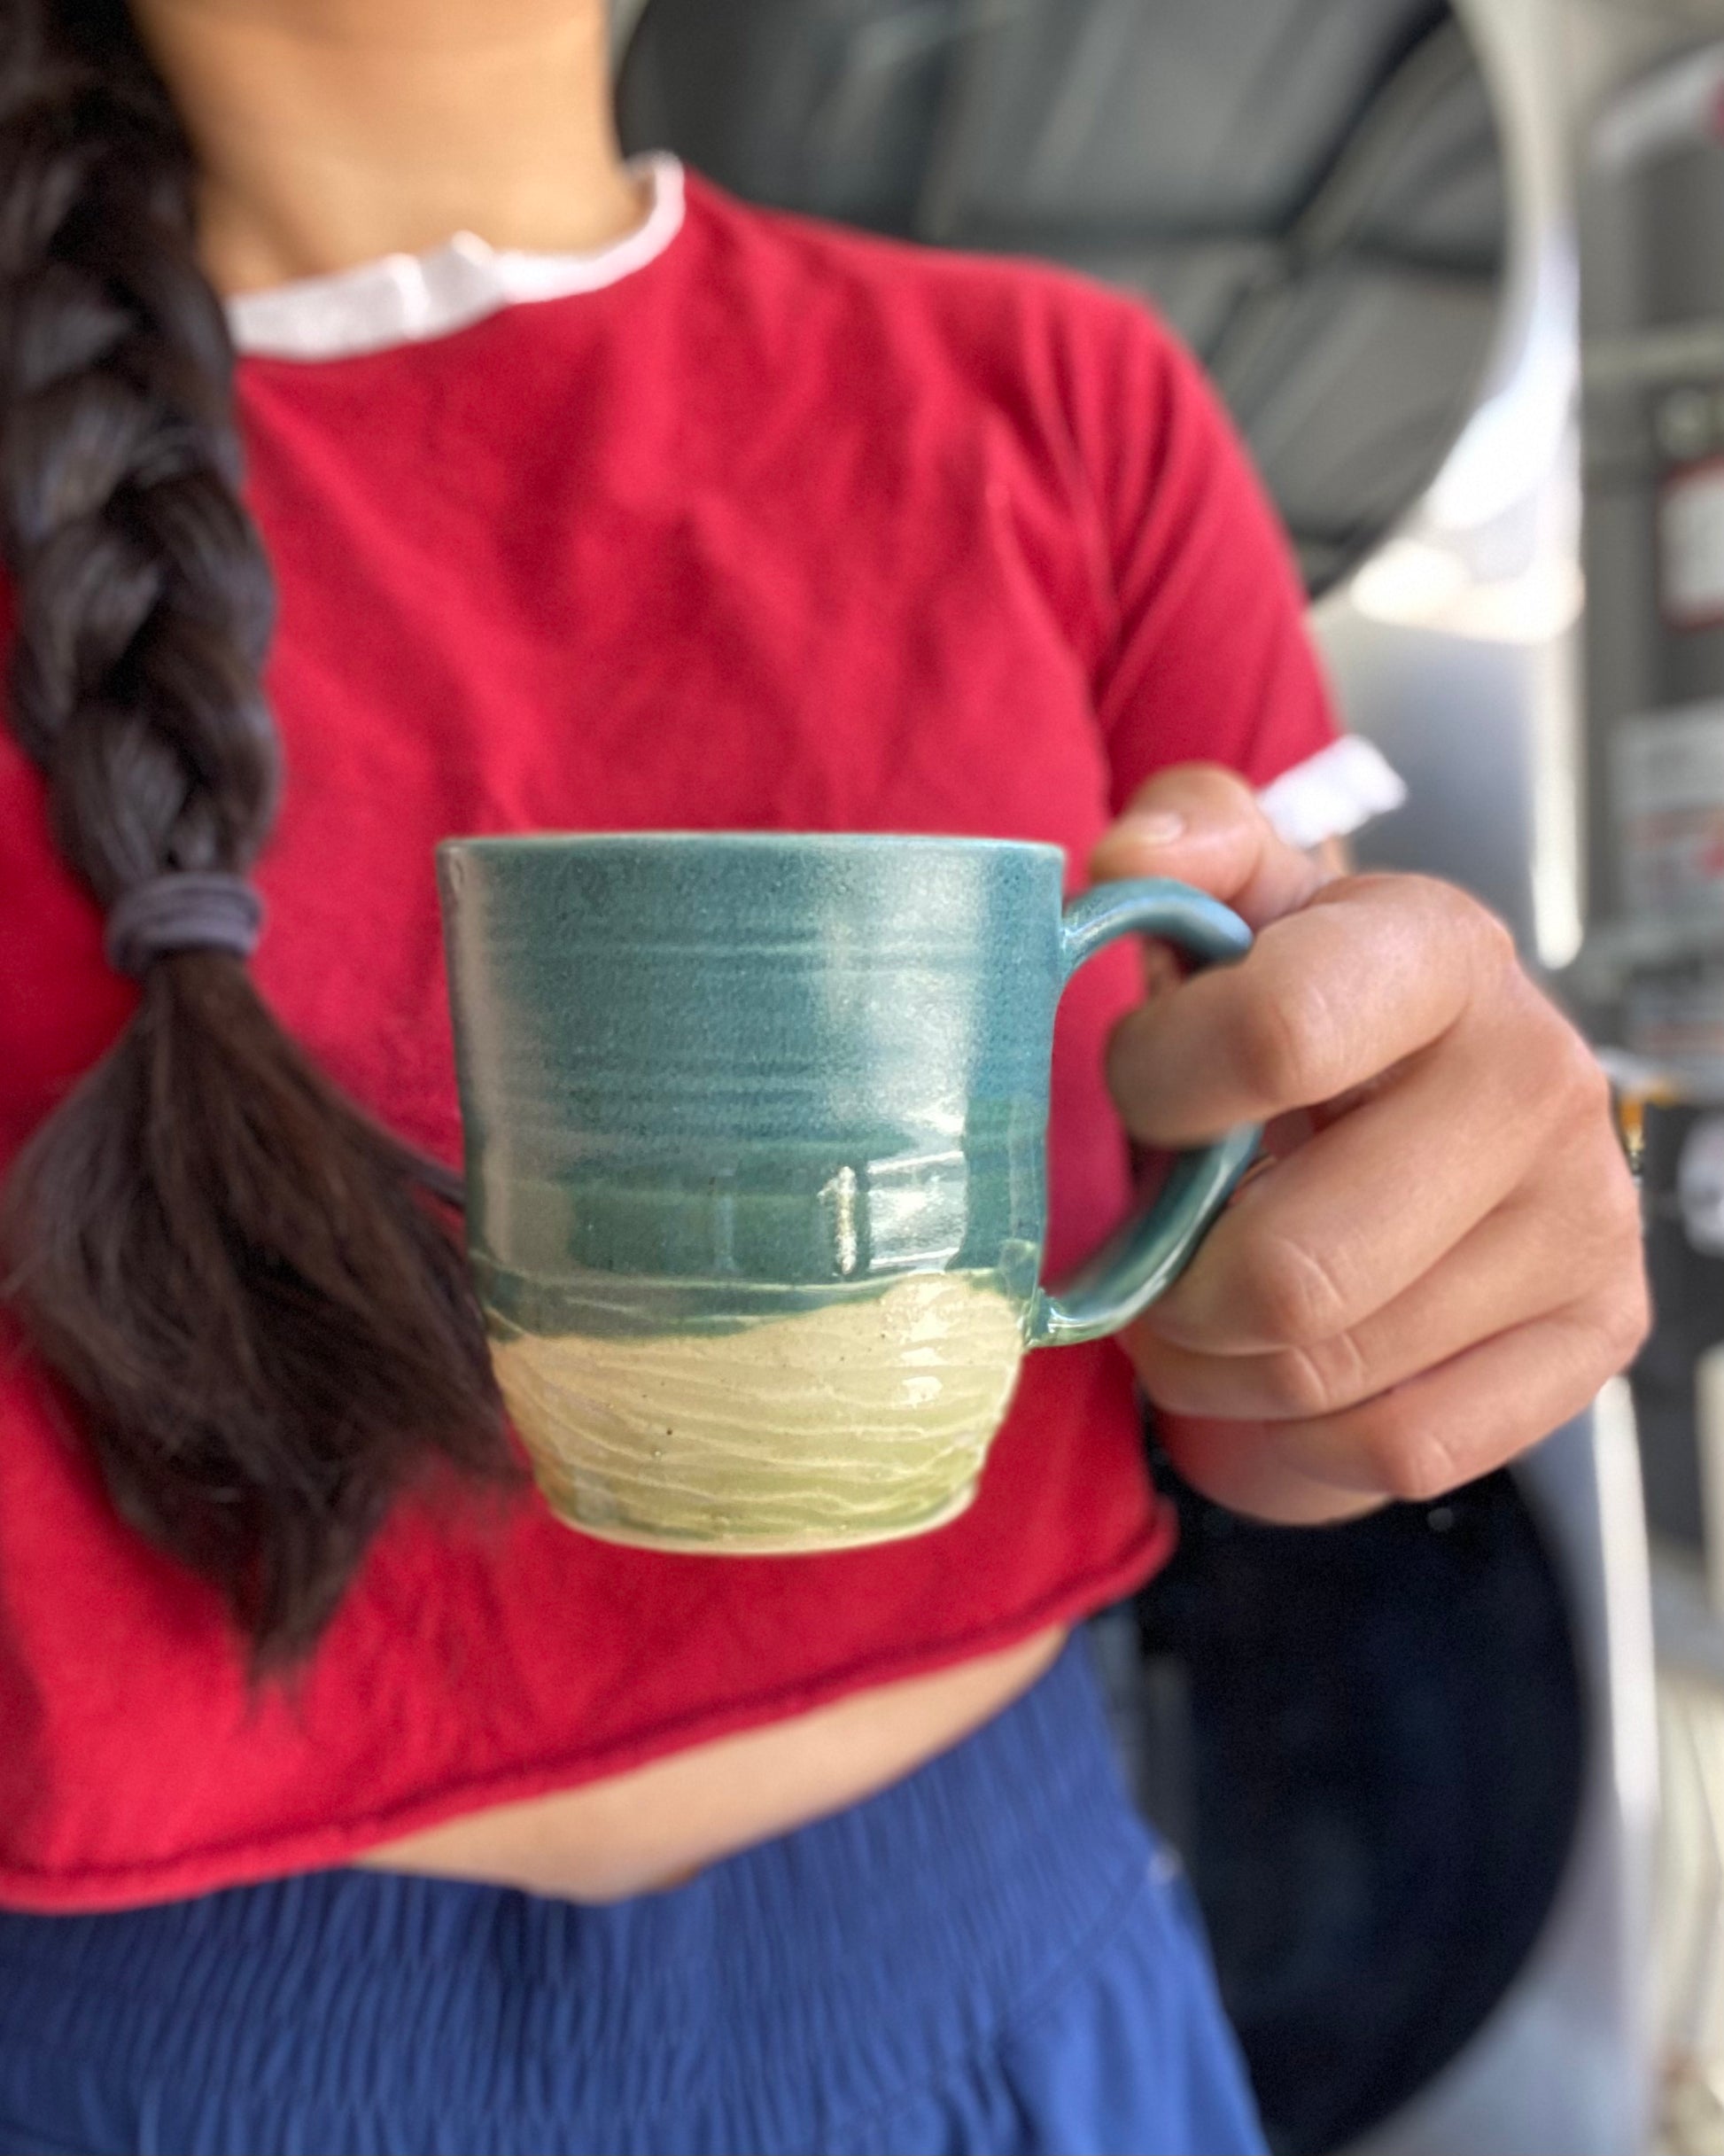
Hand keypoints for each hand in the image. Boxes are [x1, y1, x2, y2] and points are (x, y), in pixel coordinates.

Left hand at [1091, 763, 1649, 1524]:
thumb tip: (1132, 856)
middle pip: (1290, 1269)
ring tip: (1197, 1313)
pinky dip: (1301, 1438)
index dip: (1158, 1086)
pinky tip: (1278, 1375)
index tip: (1140, 1092)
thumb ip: (1181, 846)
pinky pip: (1402, 1448)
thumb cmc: (1293, 1008)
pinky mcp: (1593, 1337)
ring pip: (1327, 1372)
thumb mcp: (1234, 905)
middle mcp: (1538, 1078)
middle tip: (1147, 1261)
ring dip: (1214, 1368)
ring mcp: (1583, 1219)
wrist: (1415, 1103)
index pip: (1279, 1034)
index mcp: (1437, 950)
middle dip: (1171, 1289)